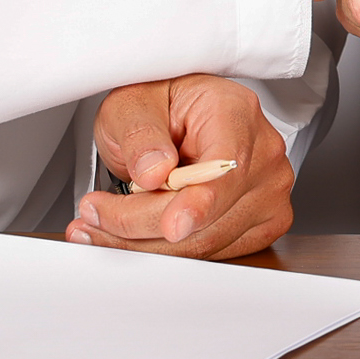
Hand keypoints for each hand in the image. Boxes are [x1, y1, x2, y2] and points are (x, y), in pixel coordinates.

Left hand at [69, 73, 293, 258]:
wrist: (170, 119)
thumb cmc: (157, 105)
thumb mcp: (131, 104)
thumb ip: (141, 134)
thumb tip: (155, 171)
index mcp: (236, 112)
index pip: (226, 168)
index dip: (198, 203)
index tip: (171, 225)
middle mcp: (262, 153)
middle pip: (211, 215)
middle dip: (142, 226)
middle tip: (93, 217)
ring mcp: (267, 192)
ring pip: (207, 244)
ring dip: (146, 244)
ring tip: (102, 225)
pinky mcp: (259, 223)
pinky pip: (211, 254)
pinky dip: (167, 252)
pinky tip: (132, 235)